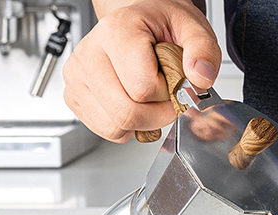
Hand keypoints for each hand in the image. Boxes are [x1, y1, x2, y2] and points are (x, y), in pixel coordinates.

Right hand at [63, 0, 221, 141]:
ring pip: (114, 126)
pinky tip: (134, 102)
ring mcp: (77, 76)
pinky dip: (126, 125)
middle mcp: (90, 53)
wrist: (139, 21)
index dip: (168, 94)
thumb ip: (203, 51)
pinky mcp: (74, 94)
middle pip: (126, 113)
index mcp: (117, 31)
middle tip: (167, 97)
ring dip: (142, 122)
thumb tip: (200, 78)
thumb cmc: (160, 25)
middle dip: (157, 115)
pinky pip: (106, 129)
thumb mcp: (192, 28)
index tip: (175, 83)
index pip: (143, 88)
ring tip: (150, 97)